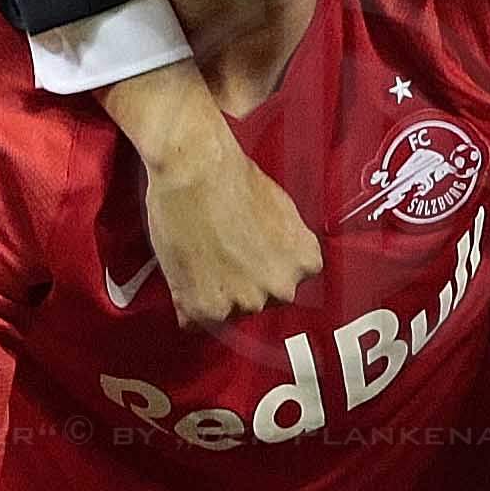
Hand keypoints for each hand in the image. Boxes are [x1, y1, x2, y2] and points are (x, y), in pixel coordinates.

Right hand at [108, 62, 322, 323]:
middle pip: (261, 300)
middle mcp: (282, 289)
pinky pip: (195, 320)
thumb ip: (280, 248)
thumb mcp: (278, 212)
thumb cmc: (235, 180)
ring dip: (213, 294)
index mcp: (305, 263)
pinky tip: (184, 277)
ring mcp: (246, 301)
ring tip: (199, 258)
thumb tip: (271, 268)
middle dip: (240, 284)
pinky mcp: (209, 307)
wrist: (196, 170)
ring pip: (228, 311)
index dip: (263, 270)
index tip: (248, 260)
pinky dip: (186, 305)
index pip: (287, 282)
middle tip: (219, 255)